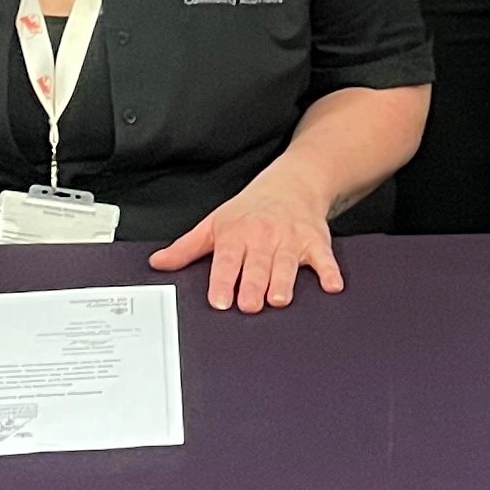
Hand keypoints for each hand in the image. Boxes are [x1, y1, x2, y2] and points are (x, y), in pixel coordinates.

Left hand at [150, 161, 342, 312]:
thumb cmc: (250, 210)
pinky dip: (329, 271)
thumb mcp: (214, 223)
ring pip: (287, 263)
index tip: (219, 300)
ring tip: (280, 299)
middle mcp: (263, 236)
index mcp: (236, 234)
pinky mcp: (315, 241)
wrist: (292, 183)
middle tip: (249, 306)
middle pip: (257, 265)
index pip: (227, 260)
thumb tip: (158, 263)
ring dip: (284, 280)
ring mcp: (291, 239)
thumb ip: (186, 248)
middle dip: (254, 285)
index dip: (223, 280)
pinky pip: (324, 257)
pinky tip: (332, 285)